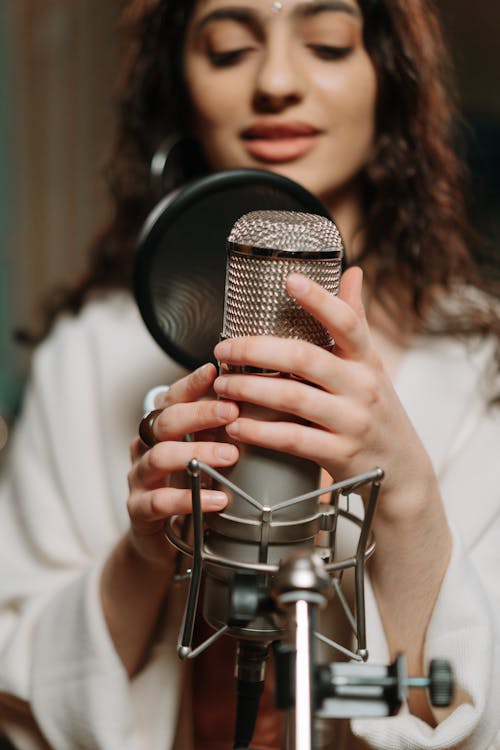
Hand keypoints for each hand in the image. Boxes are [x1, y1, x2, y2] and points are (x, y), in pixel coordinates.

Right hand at [126, 363, 238, 566]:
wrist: (166, 542)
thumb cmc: (191, 488)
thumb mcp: (207, 454)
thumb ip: (222, 430)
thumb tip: (260, 400)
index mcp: (163, 428)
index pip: (172, 397)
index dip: (191, 383)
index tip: (214, 371)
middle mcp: (147, 447)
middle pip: (165, 420)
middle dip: (199, 413)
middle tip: (232, 412)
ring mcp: (140, 477)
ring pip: (160, 456)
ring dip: (197, 453)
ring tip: (230, 456)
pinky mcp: (138, 510)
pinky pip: (159, 501)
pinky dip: (188, 500)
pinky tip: (217, 500)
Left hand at [213, 268, 437, 522]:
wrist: (402, 470)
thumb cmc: (376, 411)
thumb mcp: (371, 366)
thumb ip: (356, 321)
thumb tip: (352, 273)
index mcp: (366, 360)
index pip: (347, 322)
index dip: (319, 300)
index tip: (290, 281)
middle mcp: (361, 387)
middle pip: (304, 358)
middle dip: (256, 350)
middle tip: (222, 349)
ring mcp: (352, 421)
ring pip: (292, 398)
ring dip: (249, 390)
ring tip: (222, 386)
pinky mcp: (340, 454)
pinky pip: (292, 439)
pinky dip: (259, 433)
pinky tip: (235, 427)